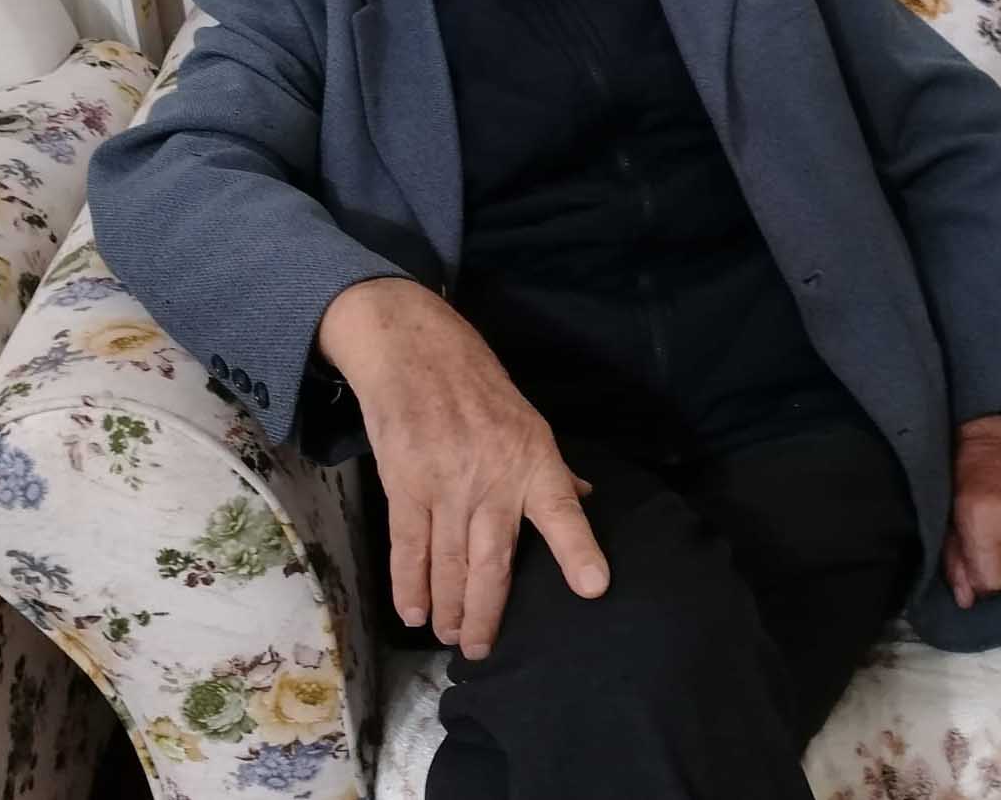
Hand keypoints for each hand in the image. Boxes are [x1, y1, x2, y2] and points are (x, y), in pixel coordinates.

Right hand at [317, 278, 609, 658]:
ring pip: (450, 564)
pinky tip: (414, 610)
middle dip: (486, 613)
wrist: (414, 351)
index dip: (579, 551)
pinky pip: (409, 547)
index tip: (595, 588)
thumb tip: (586, 496)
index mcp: (532, 459)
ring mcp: (447, 484)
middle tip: (481, 648)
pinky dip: (410, 585)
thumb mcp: (528, 420)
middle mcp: (493, 478)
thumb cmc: (476, 385)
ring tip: (450, 636)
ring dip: (449, 608)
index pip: (562, 511)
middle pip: (493, 563)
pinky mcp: (405, 485)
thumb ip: (553, 469)